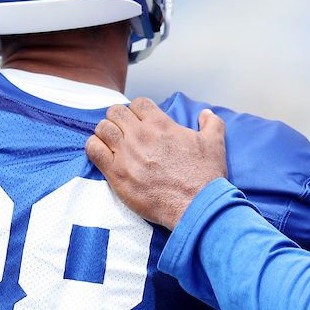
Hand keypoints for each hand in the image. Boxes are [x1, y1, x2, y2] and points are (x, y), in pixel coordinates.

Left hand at [86, 97, 226, 228]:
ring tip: (112, 144)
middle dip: (118, 119)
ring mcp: (126, 154)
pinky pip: (93, 150)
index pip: (138, 103)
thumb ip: (211, 123)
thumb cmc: (205, 176)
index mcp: (161, 124)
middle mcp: (141, 135)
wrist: (196, 206)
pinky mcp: (117, 174)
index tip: (140, 123)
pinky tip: (103, 155)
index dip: (138, 111)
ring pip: (102, 128)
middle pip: (116, 112)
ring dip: (105, 133)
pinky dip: (94, 148)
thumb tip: (206, 113)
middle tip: (124, 133)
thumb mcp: (216, 143)